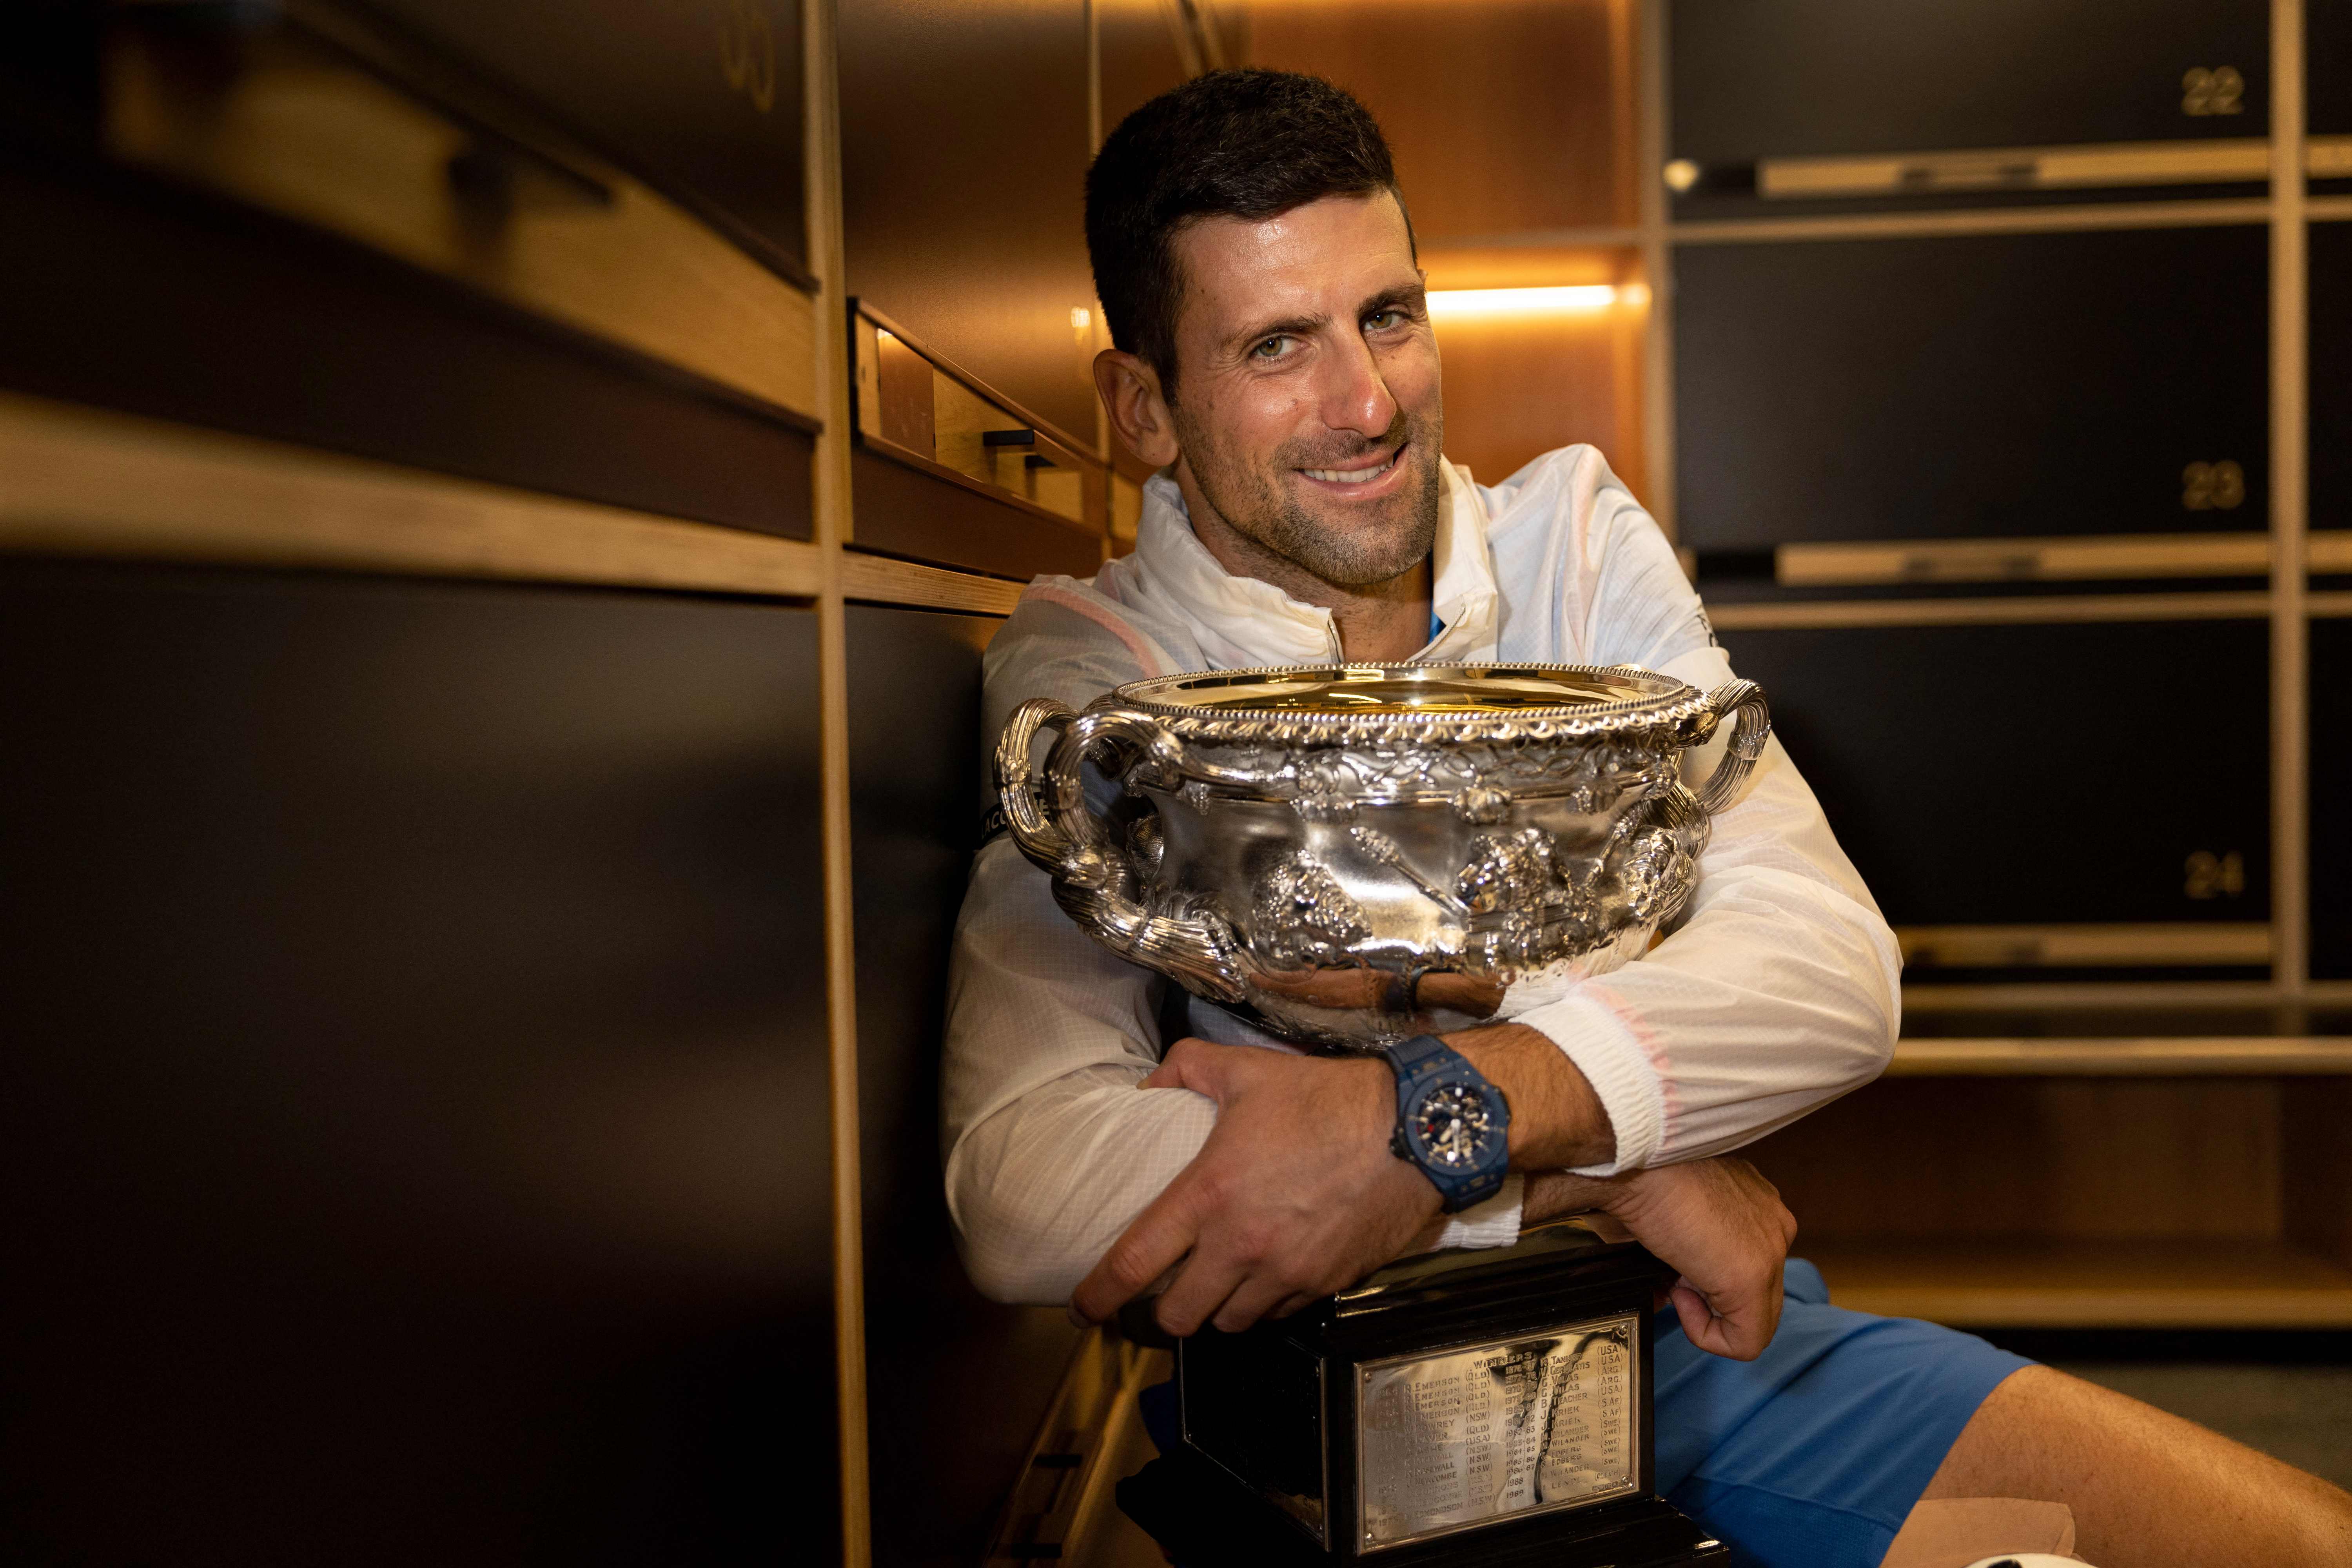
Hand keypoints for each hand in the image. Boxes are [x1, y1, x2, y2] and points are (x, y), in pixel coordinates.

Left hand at [1069, 1038, 1441, 1335]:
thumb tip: (1150, 1084)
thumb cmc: (1327, 1099)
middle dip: (1163, 1311)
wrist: (1414, 1131)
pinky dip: (1263, 1303)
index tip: (1082, 1310)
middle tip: (1162, 1292)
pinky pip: (1278, 1314)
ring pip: (1229, 1323)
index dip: (1099, 1296)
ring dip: (1215, 1309)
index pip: (1136, 1263)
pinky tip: (1266, 1273)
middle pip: (1179, 1316)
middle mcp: (1241, 1246)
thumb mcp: (1247, 1068)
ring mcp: (1286, 1273)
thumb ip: (1187, 1069)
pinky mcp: (1325, 1285)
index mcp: (1210, 1195)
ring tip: (1216, 1281)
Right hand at [1526, 1157, 1795, 1359]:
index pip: (1748, 1265)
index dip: (1707, 1281)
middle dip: (1712, 1301)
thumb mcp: (1678, 1212)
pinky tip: (1679, 1299)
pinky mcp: (1753, 1276)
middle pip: (1758, 1296)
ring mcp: (1772, 1250)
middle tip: (1672, 1279)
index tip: (1675, 1268)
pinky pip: (1747, 1340)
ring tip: (1673, 1280)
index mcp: (1759, 1205)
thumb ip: (1690, 1246)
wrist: (1634, 1160)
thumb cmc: (1642, 1174)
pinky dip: (1708, 1335)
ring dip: (1709, 1314)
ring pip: (1756, 1320)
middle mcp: (1776, 1226)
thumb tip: (1671, 1287)